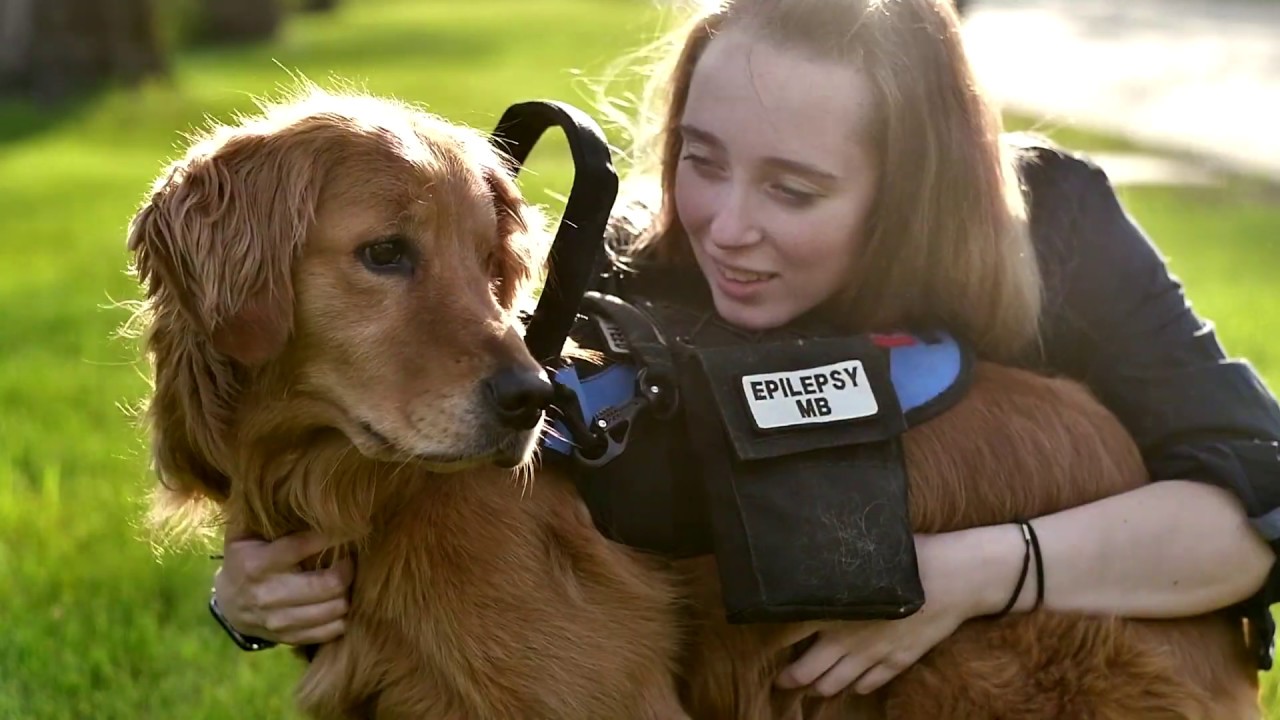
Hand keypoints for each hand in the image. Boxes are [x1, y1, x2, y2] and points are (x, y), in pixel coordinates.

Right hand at [213, 528, 353, 645]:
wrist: (230, 604)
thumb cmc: (245, 558)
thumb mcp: (244, 535)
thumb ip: (264, 516)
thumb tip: (292, 491)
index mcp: (256, 564)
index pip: (302, 546)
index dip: (333, 535)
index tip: (353, 527)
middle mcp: (268, 594)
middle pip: (328, 585)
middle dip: (347, 568)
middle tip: (351, 558)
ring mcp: (279, 621)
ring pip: (334, 609)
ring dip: (348, 592)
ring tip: (346, 578)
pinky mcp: (289, 638)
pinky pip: (330, 630)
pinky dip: (342, 615)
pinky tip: (339, 599)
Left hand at [775, 530, 1010, 696]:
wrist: (954, 578)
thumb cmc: (909, 556)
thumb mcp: (865, 556)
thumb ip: (834, 564)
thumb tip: (810, 547)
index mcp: (833, 608)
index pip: (788, 633)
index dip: (771, 644)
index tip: (761, 644)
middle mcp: (846, 638)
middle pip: (806, 671)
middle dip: (789, 678)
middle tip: (780, 679)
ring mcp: (872, 655)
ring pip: (834, 684)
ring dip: (818, 688)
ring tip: (809, 686)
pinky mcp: (897, 662)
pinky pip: (869, 684)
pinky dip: (856, 687)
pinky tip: (851, 684)